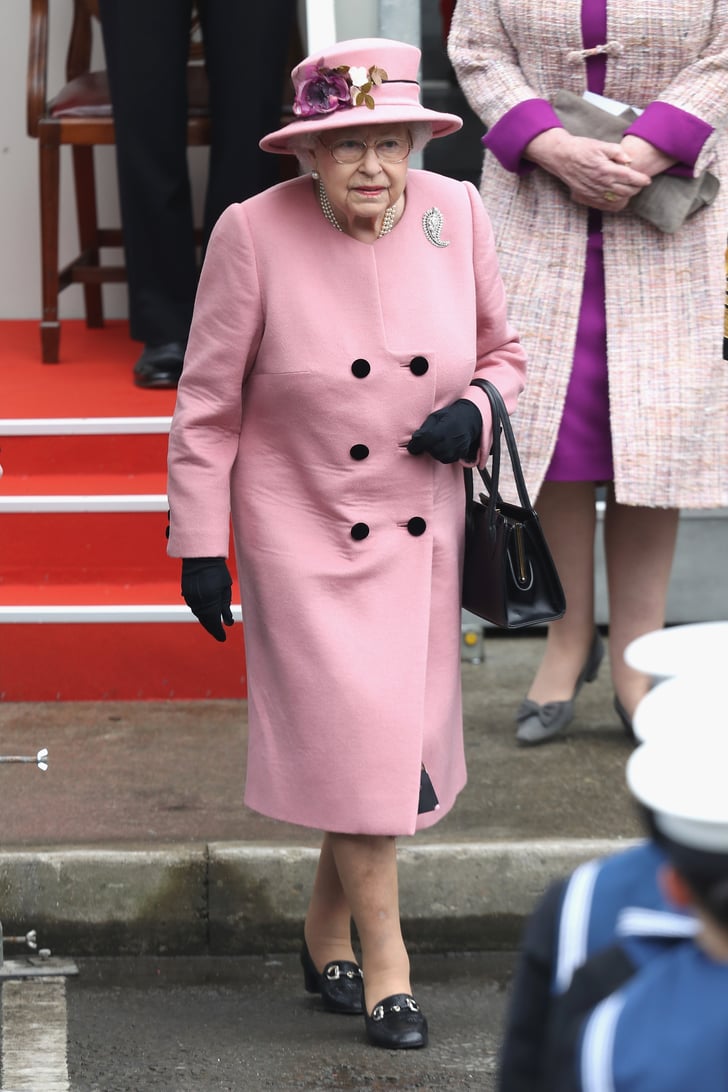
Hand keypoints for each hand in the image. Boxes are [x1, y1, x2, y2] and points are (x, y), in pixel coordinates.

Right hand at [181, 558, 233, 641]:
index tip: (223, 639)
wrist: (200, 557)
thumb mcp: (225, 589)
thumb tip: (228, 623)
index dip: (218, 632)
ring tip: (214, 625)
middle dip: (213, 629)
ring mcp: (190, 599)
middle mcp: (198, 602)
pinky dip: (201, 613)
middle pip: (205, 621)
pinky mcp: (186, 594)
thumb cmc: (217, 572)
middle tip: (219, 634)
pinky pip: (194, 608)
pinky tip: (206, 614)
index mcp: (210, 602)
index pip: (214, 623)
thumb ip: (225, 607)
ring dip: (206, 621)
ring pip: (199, 615)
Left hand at [407, 399, 481, 462]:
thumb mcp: (434, 417)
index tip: (412, 445)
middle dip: (426, 447)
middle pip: (429, 451)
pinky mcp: (460, 454)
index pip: (421, 443)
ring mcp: (454, 450)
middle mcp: (447, 443)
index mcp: (439, 432)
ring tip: (438, 441)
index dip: (414, 446)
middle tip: (429, 440)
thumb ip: (424, 429)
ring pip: (438, 456)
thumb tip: (414, 439)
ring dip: (435, 451)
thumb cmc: (448, 416)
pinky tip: (445, 445)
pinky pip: (447, 459)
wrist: (468, 419)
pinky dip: (444, 454)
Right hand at [525, 128, 650, 210]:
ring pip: (618, 201)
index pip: (631, 178)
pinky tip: (618, 198)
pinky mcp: (587, 198)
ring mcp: (594, 193)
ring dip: (627, 197)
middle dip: (636, 188)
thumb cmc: (581, 148)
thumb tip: (629, 160)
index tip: (647, 180)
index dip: (642, 180)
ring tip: (629, 190)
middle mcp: (601, 184)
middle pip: (627, 192)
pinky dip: (615, 204)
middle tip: (639, 183)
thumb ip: (617, 151)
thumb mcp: (600, 144)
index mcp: (606, 169)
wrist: (561, 157)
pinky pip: (606, 207)